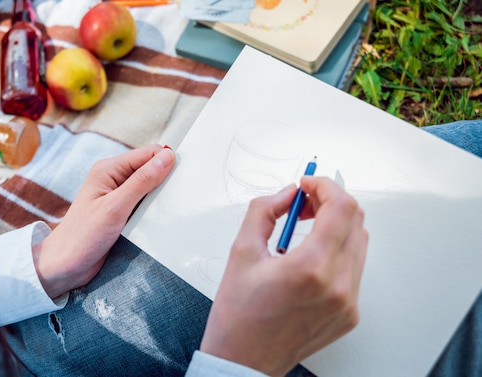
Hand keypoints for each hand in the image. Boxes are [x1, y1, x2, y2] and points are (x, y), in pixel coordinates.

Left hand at [32, 144, 175, 297]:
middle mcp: (114, 180)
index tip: (186, 175)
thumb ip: (142, 181)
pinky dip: (155, 211)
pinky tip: (164, 219)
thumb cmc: (83, 236)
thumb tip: (167, 156)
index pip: (147, 154)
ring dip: (161, 198)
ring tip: (175, 207)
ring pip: (150, 189)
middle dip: (166, 179)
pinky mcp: (122, 215)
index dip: (167, 161)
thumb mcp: (116, 207)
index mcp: (108, 170)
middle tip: (183, 194)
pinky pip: (145, 206)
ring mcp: (118, 198)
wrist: (65, 267)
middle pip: (150, 170)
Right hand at [200, 176, 367, 376]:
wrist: (243, 360)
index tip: (306, 184)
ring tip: (304, 232)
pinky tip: (309, 259)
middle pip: (355, 220)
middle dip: (329, 202)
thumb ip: (264, 211)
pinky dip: (336, 252)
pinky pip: (354, 268)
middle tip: (302, 205)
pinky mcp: (350, 313)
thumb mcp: (241, 252)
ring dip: (335, 226)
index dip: (324, 185)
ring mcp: (348, 302)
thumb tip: (286, 194)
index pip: (341, 206)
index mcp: (311, 267)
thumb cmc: (238, 315)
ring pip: (358, 243)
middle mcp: (338, 285)